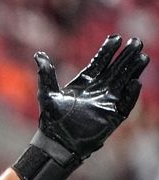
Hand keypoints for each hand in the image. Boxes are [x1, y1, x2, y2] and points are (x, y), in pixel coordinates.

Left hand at [35, 35, 148, 159]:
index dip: (108, 50)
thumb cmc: (51, 120)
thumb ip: (46, 74)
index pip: (99, 63)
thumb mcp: (47, 94)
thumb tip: (38, 54)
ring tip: (142, 56)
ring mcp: (106, 103)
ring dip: (133, 70)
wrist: (57, 142)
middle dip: (125, 56)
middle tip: (136, 41)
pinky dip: (130, 95)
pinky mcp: (112, 117)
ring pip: (124, 82)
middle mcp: (97, 90)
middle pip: (115, 69)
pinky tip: (135, 83)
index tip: (116, 37)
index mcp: (84, 83)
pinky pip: (125, 104)